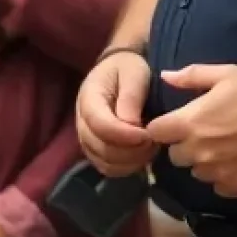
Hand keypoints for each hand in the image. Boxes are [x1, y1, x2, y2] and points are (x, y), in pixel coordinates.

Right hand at [76, 50, 157, 177]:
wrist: (120, 69)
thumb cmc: (128, 68)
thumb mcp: (133, 74)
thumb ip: (131, 98)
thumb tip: (132, 126)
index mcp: (88, 97)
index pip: (100, 124)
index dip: (124, 135)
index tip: (148, 135)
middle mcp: (82, 120)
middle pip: (100, 147)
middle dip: (130, 151)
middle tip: (154, 142)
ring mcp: (87, 137)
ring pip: (103, 161)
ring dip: (130, 161)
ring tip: (150, 148)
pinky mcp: (96, 148)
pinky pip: (107, 167)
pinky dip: (125, 168)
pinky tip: (141, 156)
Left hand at [145, 64, 236, 199]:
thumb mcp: (226, 75)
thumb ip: (191, 76)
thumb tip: (164, 76)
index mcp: (189, 123)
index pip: (154, 132)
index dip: (162, 128)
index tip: (174, 124)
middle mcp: (197, 152)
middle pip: (174, 156)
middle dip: (184, 146)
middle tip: (204, 135)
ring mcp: (215, 173)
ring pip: (195, 172)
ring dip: (203, 162)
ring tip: (224, 149)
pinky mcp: (234, 188)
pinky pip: (217, 186)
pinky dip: (223, 177)